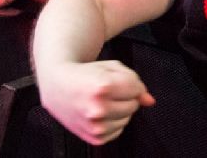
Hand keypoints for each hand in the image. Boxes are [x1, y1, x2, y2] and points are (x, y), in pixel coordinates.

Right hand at [39, 60, 154, 145]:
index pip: (136, 88)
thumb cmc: (84, 75)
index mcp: (103, 87)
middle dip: (126, 96)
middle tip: (109, 91)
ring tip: (103, 101)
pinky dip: (113, 122)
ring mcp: (96, 125)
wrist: (57, 86)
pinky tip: (100, 112)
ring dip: (120, 110)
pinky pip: (118, 131)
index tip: (119, 80)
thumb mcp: (110, 68)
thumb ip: (135, 82)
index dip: (131, 83)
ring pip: (127, 118)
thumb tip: (150, 100)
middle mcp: (98, 109)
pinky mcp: (94, 137)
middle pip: (133, 104)